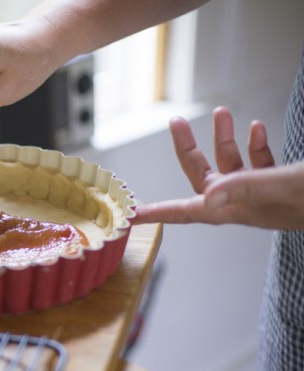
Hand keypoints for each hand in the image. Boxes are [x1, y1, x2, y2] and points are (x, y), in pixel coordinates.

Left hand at [134, 106, 303, 228]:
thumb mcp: (282, 186)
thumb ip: (245, 186)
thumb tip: (206, 196)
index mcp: (235, 209)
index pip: (186, 212)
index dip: (157, 214)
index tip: (130, 215)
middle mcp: (242, 203)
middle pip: (203, 177)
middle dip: (188, 149)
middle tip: (175, 122)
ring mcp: (261, 194)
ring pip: (231, 165)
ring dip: (224, 139)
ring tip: (220, 113)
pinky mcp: (279, 184)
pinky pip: (258, 164)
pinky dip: (254, 146)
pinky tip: (255, 127)